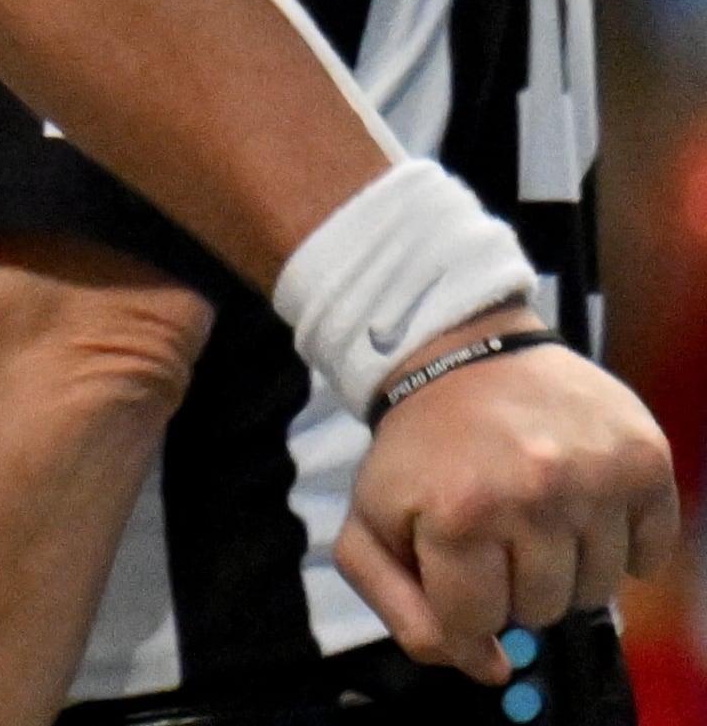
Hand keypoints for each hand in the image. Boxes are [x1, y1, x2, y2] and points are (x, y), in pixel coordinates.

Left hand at [337, 320, 678, 683]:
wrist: (465, 353)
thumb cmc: (419, 448)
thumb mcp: (371, 522)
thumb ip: (404, 611)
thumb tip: (485, 668)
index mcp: (458, 515)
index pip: (476, 624)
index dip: (462, 606)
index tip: (457, 571)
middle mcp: (535, 497)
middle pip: (541, 611)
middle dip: (513, 584)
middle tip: (496, 531)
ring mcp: (597, 479)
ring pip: (597, 591)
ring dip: (566, 567)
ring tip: (537, 515)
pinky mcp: (645, 461)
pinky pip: (651, 556)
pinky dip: (623, 545)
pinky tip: (583, 507)